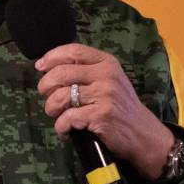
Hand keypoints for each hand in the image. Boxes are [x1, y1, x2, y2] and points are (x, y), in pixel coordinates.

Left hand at [35, 44, 173, 178]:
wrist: (143, 133)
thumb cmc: (120, 106)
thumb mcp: (109, 80)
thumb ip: (86, 71)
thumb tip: (49, 69)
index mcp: (107, 62)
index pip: (74, 51)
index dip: (52, 57)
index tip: (40, 67)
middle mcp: (106, 75)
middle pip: (61, 73)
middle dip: (45, 86)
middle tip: (46, 96)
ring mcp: (104, 95)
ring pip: (61, 96)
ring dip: (51, 108)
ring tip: (55, 114)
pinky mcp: (101, 115)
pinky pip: (68, 117)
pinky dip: (61, 126)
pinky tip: (64, 129)